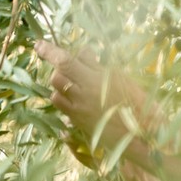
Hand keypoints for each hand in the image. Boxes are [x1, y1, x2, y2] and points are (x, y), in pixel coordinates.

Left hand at [35, 40, 154, 149]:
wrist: (141, 135)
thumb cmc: (138, 104)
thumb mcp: (122, 79)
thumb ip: (99, 67)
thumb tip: (84, 54)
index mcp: (96, 80)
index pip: (65, 61)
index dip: (50, 51)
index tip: (39, 44)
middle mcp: (83, 94)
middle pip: (58, 74)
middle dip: (61, 66)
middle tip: (76, 65)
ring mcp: (78, 109)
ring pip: (56, 90)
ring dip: (62, 82)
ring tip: (77, 81)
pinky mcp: (78, 121)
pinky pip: (61, 105)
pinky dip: (63, 97)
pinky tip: (75, 96)